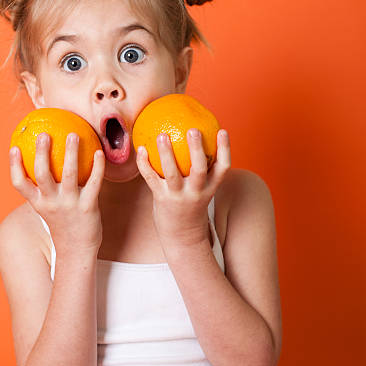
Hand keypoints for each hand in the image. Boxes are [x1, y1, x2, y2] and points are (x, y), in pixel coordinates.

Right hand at [9, 132, 104, 253]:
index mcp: (38, 203)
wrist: (77, 250)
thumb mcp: (48, 209)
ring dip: (71, 152)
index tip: (14, 147)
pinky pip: (95, 182)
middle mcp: (51, 202)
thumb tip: (43, 165)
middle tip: (44, 134)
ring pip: (70, 174)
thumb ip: (45, 190)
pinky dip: (98, 166)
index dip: (14, 165)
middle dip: (41, 153)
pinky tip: (99, 151)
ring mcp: (70, 204)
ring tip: (73, 134)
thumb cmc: (63, 224)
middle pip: (42, 174)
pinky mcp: (88, 207)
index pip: (19, 184)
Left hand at [136, 128, 230, 245]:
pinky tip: (140, 148)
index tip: (222, 130)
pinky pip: (151, 178)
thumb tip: (197, 139)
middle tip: (193, 130)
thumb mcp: (203, 189)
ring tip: (161, 135)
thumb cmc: (192, 205)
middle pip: (199, 169)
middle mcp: (196, 192)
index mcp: (210, 188)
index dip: (225, 149)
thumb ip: (203, 169)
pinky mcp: (161, 199)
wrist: (183, 236)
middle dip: (196, 149)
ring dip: (166, 154)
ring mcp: (178, 196)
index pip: (223, 168)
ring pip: (172, 173)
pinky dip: (145, 163)